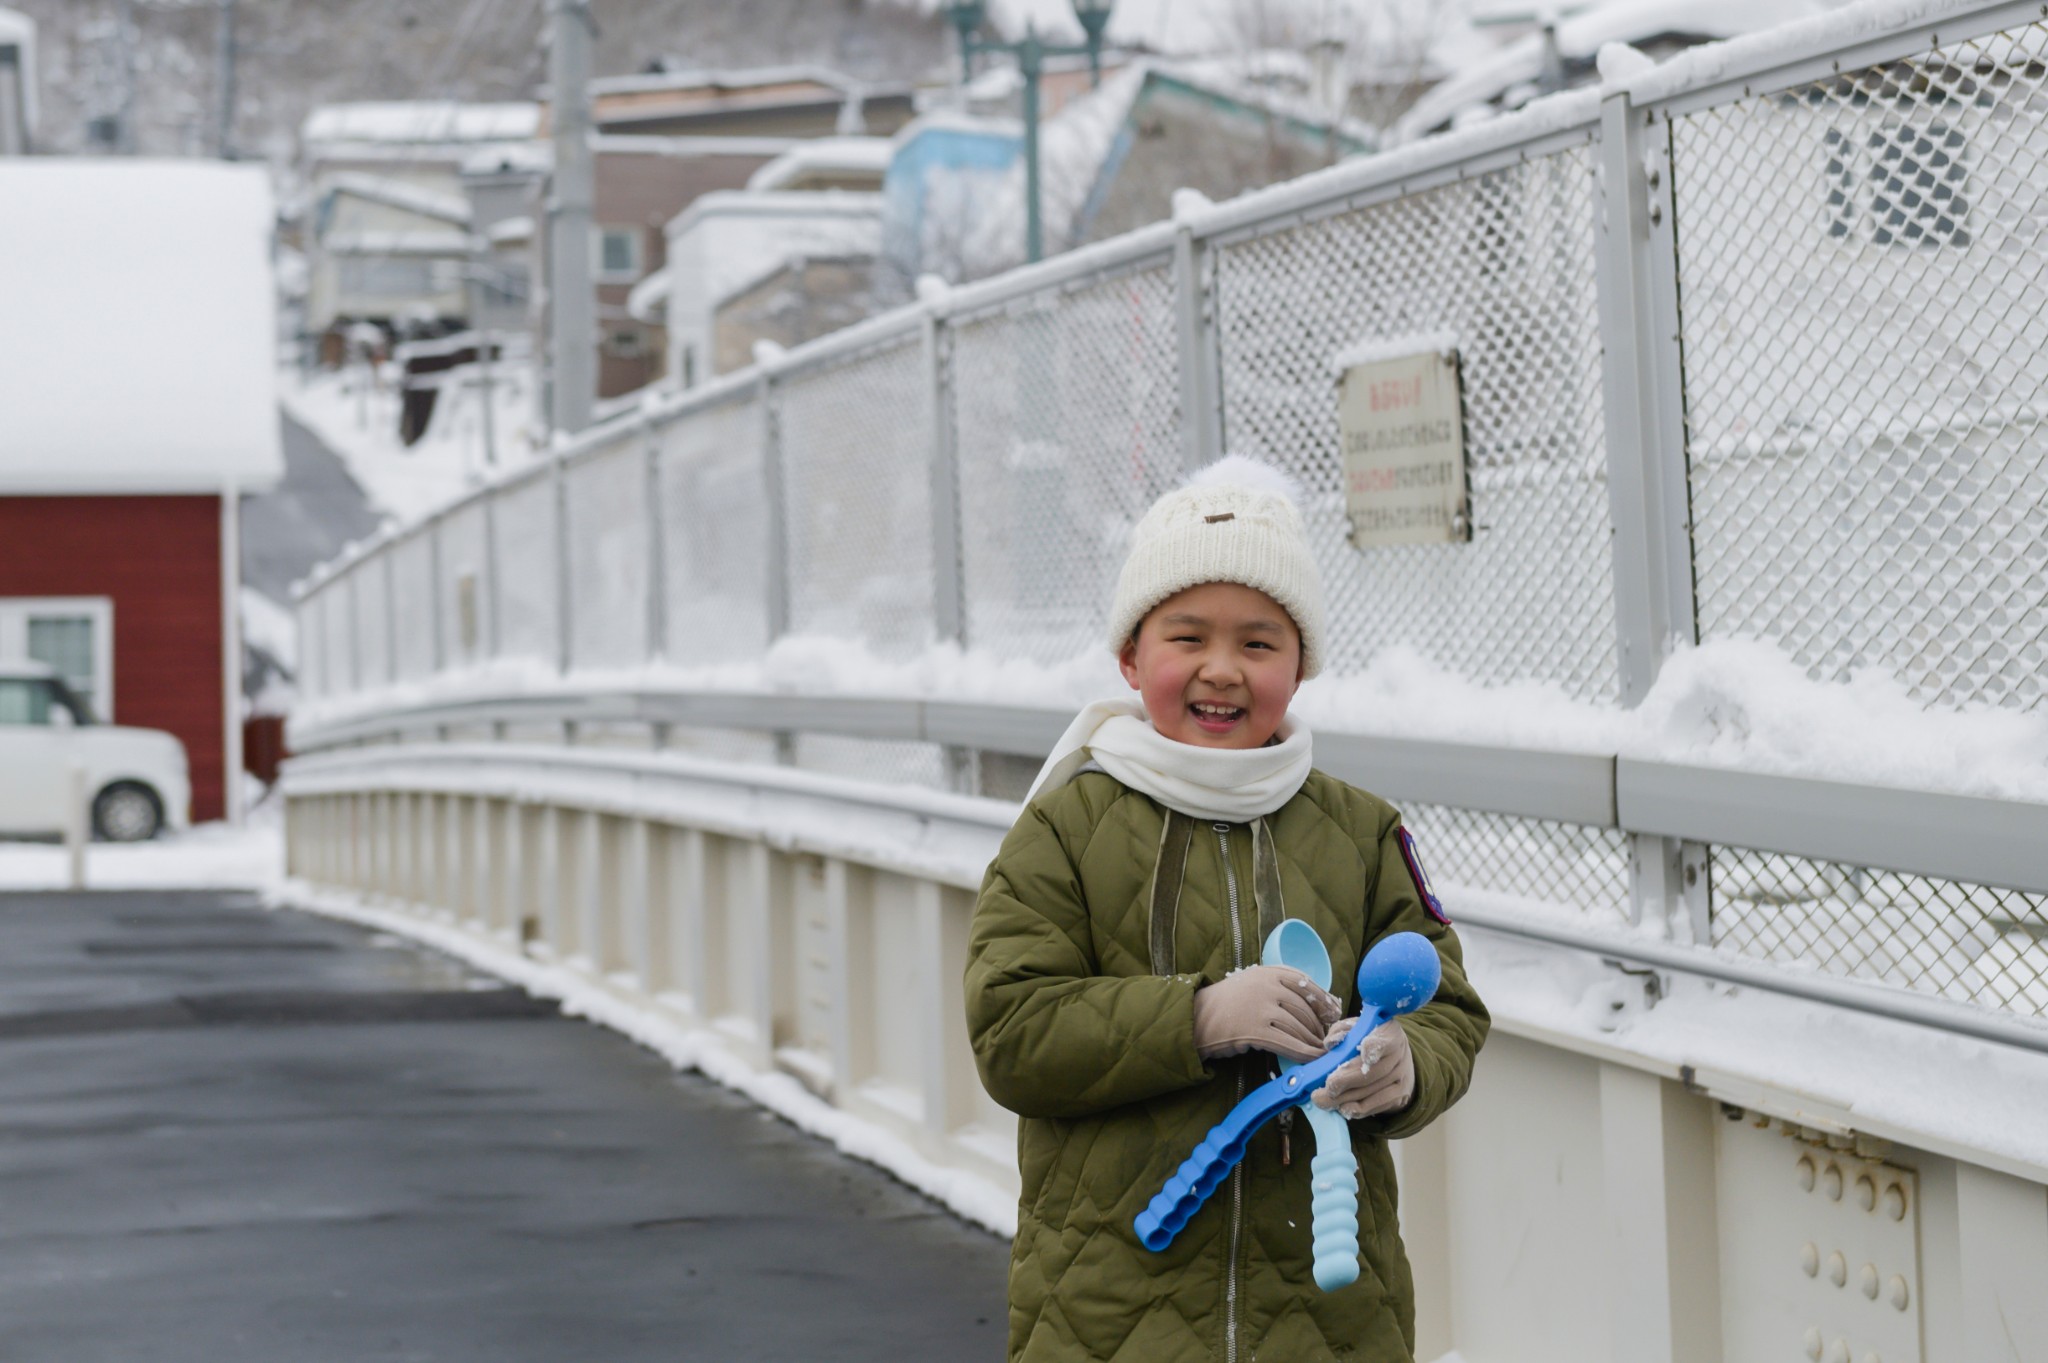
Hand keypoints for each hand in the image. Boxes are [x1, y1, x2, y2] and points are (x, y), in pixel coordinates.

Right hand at [1191, 966, 1341, 1063]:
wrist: (1196, 1017)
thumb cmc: (1227, 1003)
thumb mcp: (1253, 983)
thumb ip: (1279, 988)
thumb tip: (1316, 1005)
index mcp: (1269, 972)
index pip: (1307, 984)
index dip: (1324, 1001)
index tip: (1334, 1014)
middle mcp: (1268, 986)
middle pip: (1306, 1008)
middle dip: (1320, 1026)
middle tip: (1327, 1038)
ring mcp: (1263, 1008)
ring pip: (1300, 1027)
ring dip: (1314, 1042)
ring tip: (1321, 1051)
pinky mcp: (1257, 1030)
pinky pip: (1290, 1043)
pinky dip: (1305, 1053)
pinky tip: (1313, 1059)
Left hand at [1311, 1016, 1414, 1118]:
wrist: (1394, 1058)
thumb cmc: (1367, 1038)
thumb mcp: (1355, 1028)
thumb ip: (1341, 1031)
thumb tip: (1331, 1044)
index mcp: (1390, 1032)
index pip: (1386, 1040)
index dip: (1376, 1047)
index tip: (1364, 1053)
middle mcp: (1399, 1055)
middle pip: (1374, 1072)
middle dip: (1347, 1081)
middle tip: (1327, 1088)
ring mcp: (1401, 1077)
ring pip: (1373, 1092)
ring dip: (1346, 1099)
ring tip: (1323, 1101)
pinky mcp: (1400, 1096)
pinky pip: (1378, 1106)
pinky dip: (1358, 1109)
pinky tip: (1342, 1109)